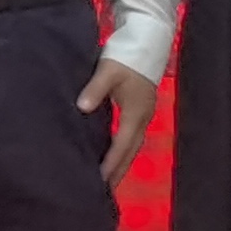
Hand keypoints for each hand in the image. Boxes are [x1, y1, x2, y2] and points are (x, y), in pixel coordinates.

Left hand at [79, 58, 158, 185]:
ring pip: (132, 146)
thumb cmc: (126, 56)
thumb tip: (82, 107)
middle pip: (130, 152)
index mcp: (135, 113)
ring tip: (109, 179)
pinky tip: (113, 154)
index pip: (121, 145)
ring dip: (121, 162)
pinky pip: (131, 137)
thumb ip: (95, 89)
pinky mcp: (140, 109)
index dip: (111, 163)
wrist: (147, 40)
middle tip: (105, 191)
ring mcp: (143, 114)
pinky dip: (122, 150)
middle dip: (118, 171)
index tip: (100, 181)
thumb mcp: (108, 71)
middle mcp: (142, 118)